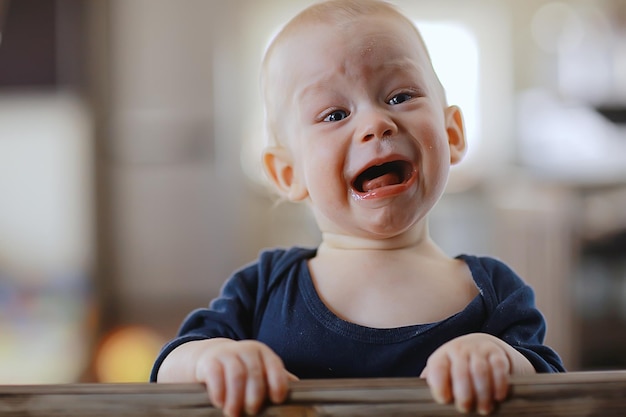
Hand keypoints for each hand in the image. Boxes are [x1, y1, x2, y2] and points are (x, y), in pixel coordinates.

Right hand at [171, 338, 294, 416]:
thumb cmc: (242, 368)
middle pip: (255, 372)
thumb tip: (302, 394)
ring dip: (236, 397)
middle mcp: (247, 350)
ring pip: (236, 375)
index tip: (277, 399)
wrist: (210, 356)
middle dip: (255, 394)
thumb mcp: (260, 369)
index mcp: (264, 353)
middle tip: (252, 411)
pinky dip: (218, 390)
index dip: (278, 382)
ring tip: (233, 413)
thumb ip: (277, 379)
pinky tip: (219, 402)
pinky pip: (215, 374)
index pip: (274, 366)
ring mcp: (228, 354)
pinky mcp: (210, 361)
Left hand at [421, 333, 532, 414]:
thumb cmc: (456, 366)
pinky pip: (498, 367)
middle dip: (463, 393)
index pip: (437, 367)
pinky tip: (498, 397)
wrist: (480, 346)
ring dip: (482, 392)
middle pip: (460, 371)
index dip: (439, 385)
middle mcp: (459, 350)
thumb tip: (419, 398)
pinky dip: (499, 384)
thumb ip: (433, 382)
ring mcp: (479, 350)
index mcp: (442, 356)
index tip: (444, 400)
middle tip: (465, 408)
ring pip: (480, 371)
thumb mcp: (443, 371)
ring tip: (483, 409)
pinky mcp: (496, 354)